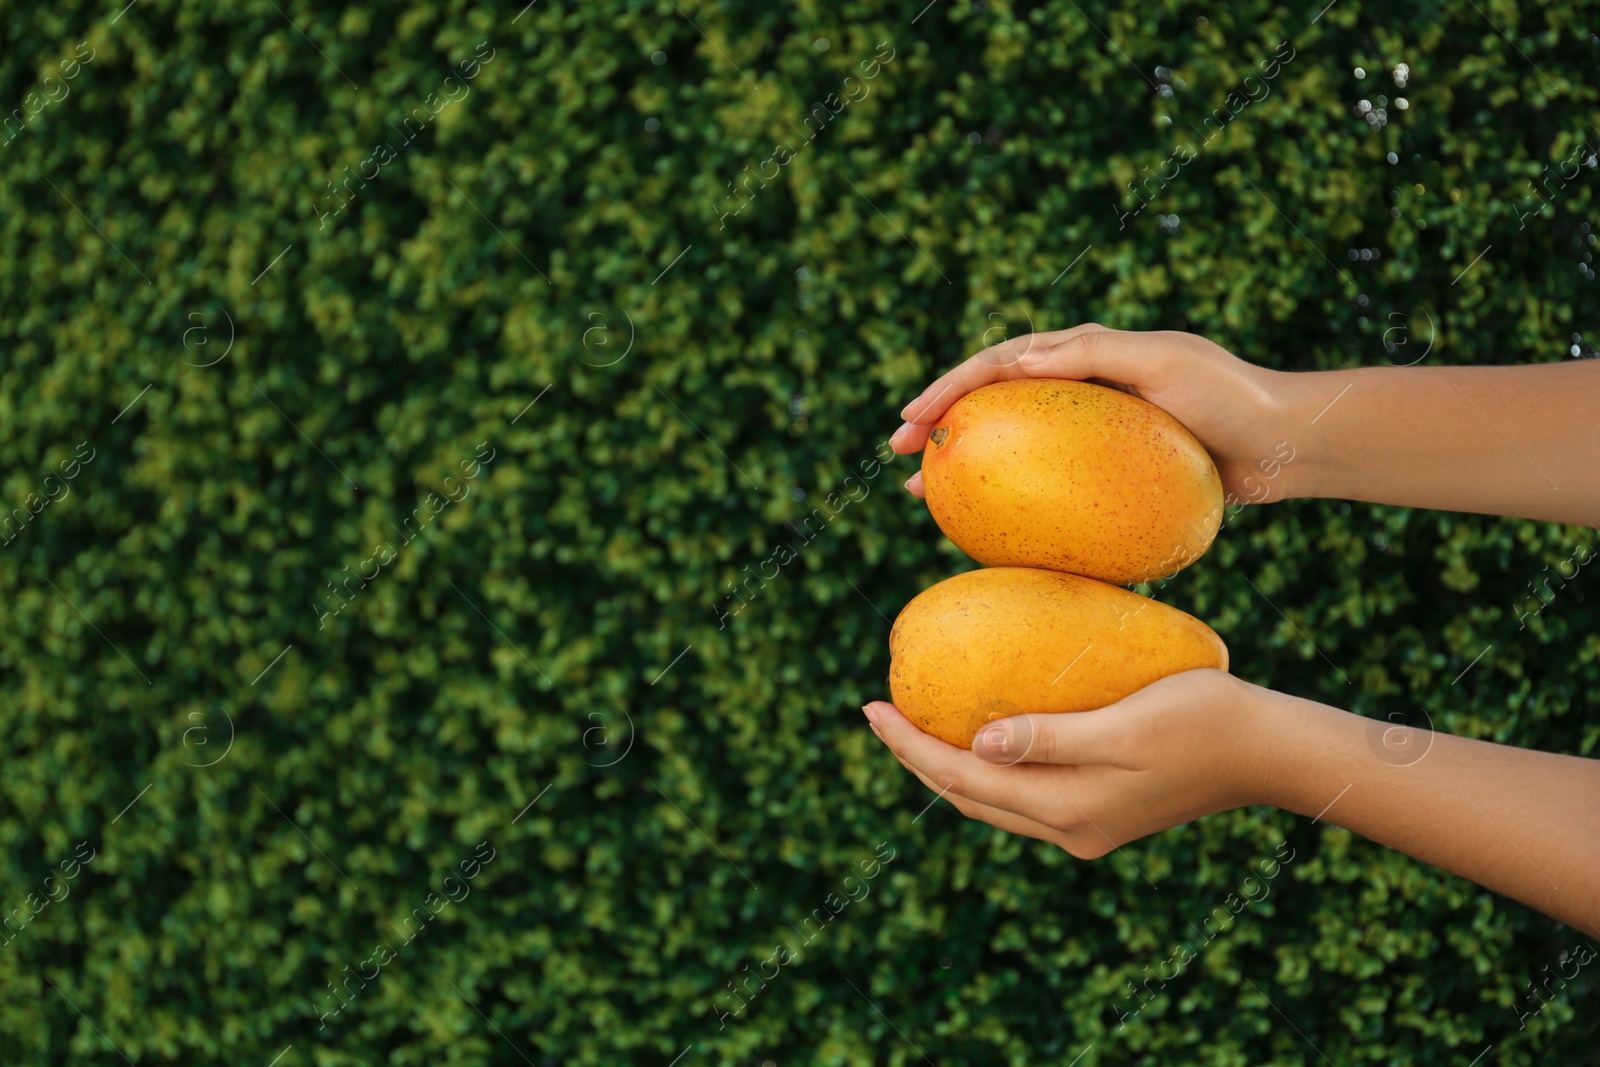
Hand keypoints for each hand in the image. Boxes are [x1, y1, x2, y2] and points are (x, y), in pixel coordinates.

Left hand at [862, 670, 1271, 857]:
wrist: (1271, 749)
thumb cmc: (1205, 721)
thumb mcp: (1124, 724)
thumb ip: (1050, 737)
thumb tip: (977, 746)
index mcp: (1069, 811)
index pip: (964, 783)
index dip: (911, 747)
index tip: (870, 708)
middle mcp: (1071, 829)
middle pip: (970, 799)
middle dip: (919, 759)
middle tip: (879, 713)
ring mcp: (1088, 824)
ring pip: (996, 800)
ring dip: (951, 766)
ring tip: (916, 723)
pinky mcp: (1105, 807)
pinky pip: (1026, 791)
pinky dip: (992, 766)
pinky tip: (984, 731)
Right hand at [888, 325, 1307, 506]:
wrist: (1286, 443)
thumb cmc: (1230, 395)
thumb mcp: (1163, 360)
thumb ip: (1092, 352)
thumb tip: (1015, 358)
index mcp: (1086, 353)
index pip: (1000, 363)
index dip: (949, 387)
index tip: (912, 420)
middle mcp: (1080, 389)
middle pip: (992, 405)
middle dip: (939, 426)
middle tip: (899, 459)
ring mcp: (1091, 435)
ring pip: (1011, 450)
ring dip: (966, 470)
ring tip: (925, 499)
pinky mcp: (1109, 473)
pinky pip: (1049, 488)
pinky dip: (1014, 506)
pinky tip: (992, 535)